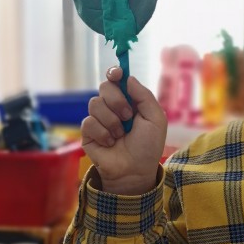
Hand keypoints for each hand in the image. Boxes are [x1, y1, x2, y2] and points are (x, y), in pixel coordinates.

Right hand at [81, 68, 167, 193]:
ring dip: (111, 121)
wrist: (135, 170)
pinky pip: (89, 122)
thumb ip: (144, 96)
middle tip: (127, 117)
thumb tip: (128, 77)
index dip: (115, 73)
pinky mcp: (88, 132)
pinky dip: (102, 133)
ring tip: (120, 135)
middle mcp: (113, 107)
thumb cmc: (148, 146)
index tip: (117, 74)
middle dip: (117, 101)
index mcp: (130, 101)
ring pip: (95, 103)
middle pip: (105, 87)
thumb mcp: (155, 119)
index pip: (117, 80)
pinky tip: (110, 143)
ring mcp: (99, 119)